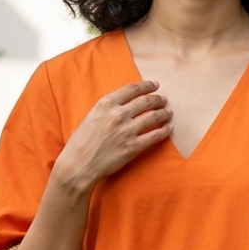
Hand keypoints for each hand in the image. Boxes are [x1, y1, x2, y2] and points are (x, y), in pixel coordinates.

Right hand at [53, 81, 171, 195]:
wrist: (79, 164)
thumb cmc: (82, 142)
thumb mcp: (92, 116)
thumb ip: (107, 109)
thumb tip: (122, 105)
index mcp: (106, 103)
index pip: (132, 89)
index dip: (146, 86)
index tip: (154, 85)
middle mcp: (118, 114)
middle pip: (145, 101)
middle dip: (158, 99)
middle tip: (164, 100)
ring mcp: (127, 130)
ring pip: (152, 117)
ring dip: (164, 113)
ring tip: (169, 112)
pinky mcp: (132, 147)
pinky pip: (154, 136)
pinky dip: (164, 131)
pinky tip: (169, 129)